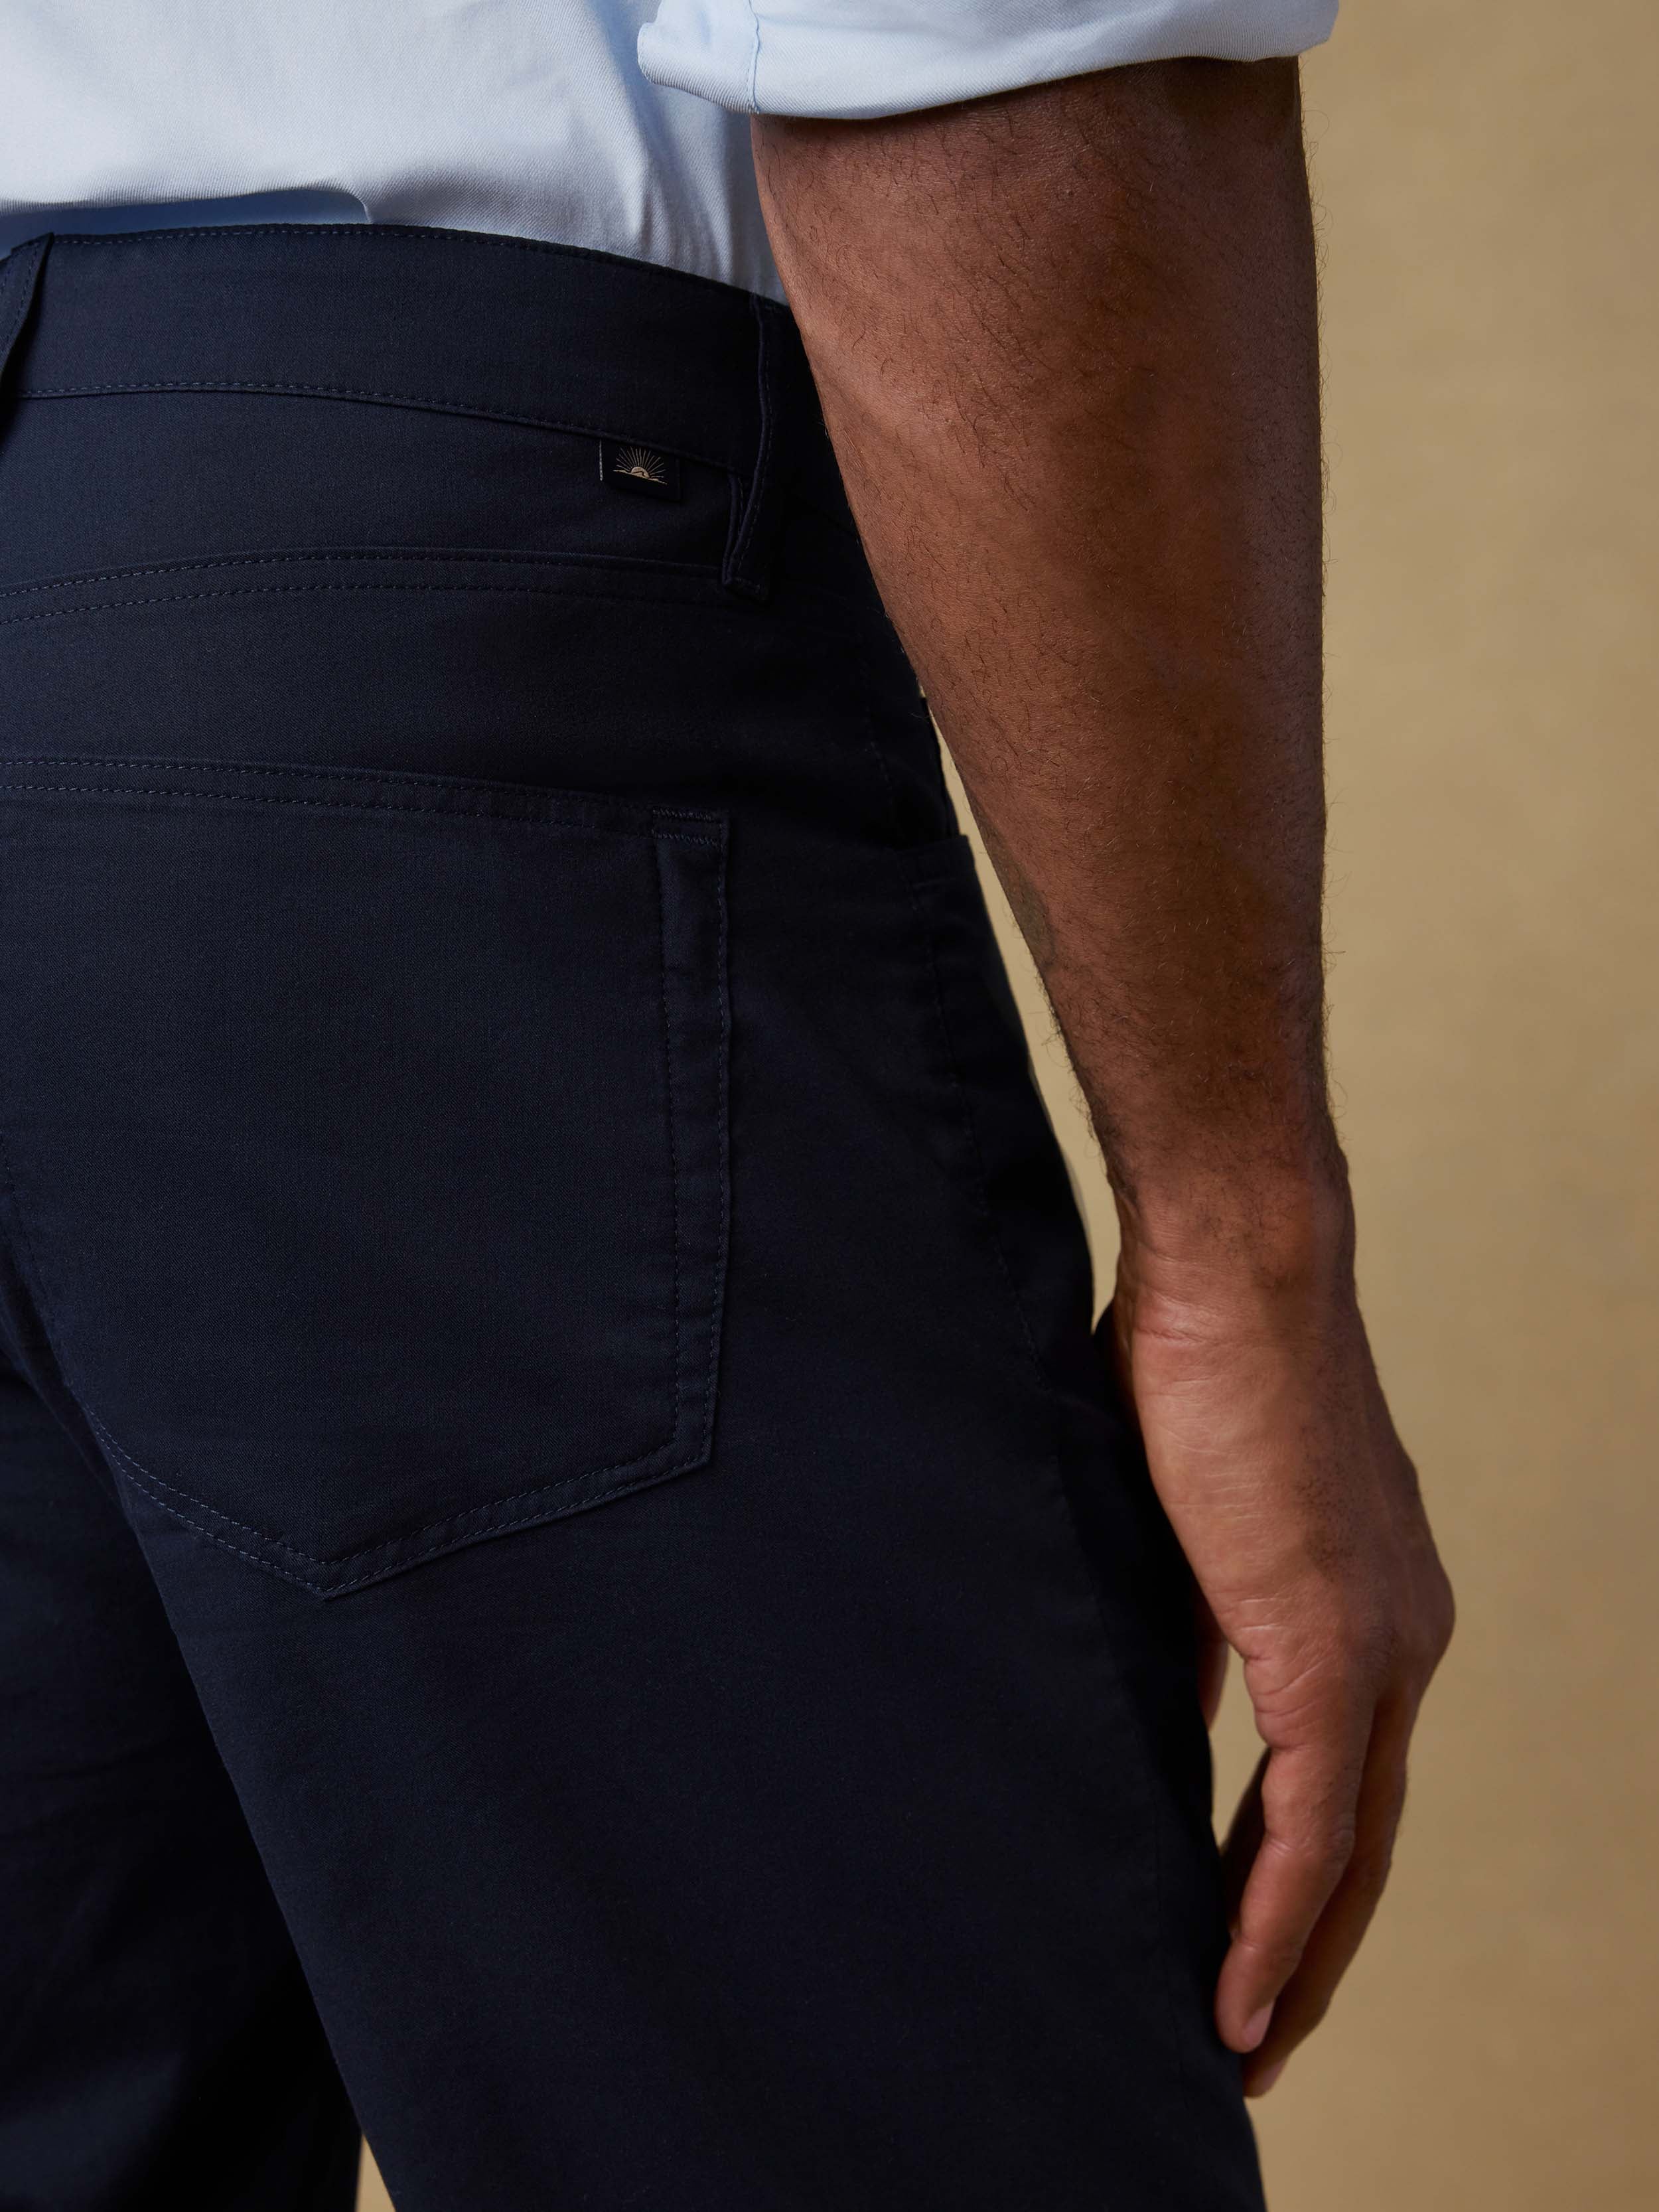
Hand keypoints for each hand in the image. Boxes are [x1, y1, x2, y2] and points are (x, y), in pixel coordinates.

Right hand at [1105, 1193, 1453, 2095]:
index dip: (1292, 1873)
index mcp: (1369, 1596)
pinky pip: (1310, 1828)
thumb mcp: (1182, 1512)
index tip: (1240, 1941)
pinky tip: (1231, 1996)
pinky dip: (1269, 1922)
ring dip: (1292, 1961)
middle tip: (1250, 2037)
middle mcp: (1402, 1635)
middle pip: (1364, 1839)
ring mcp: (1377, 1647)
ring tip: (1239, 2045)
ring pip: (1349, 1853)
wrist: (1232, 1267)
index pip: (1342, 1773)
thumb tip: (1158, 1694)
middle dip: (1307, 1949)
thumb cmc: (1192, 1355)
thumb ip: (1189, 1614)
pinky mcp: (1331, 1651)